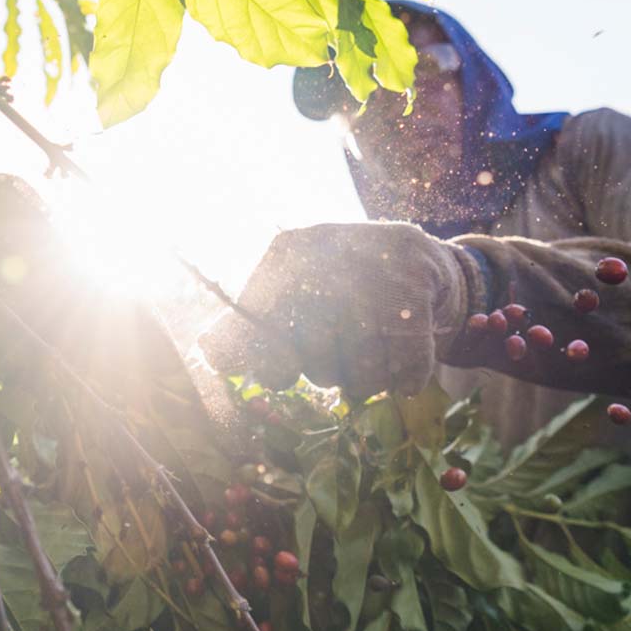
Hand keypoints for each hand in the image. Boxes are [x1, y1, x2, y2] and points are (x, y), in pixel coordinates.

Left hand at [199, 222, 474, 398]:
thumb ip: (248, 329)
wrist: (420, 260)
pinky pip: (405, 367)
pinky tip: (403, 371)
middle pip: (313, 356)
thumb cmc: (342, 288)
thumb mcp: (292, 295)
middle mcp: (328, 250)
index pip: (260, 325)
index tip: (281, 372)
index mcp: (288, 252)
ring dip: (369, 379)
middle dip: (326, 369)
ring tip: (374, 352)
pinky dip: (404, 379)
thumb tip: (210, 354)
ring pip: (362, 370)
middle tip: (339, 354)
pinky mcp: (416, 285)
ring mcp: (374, 266)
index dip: (270, 362)